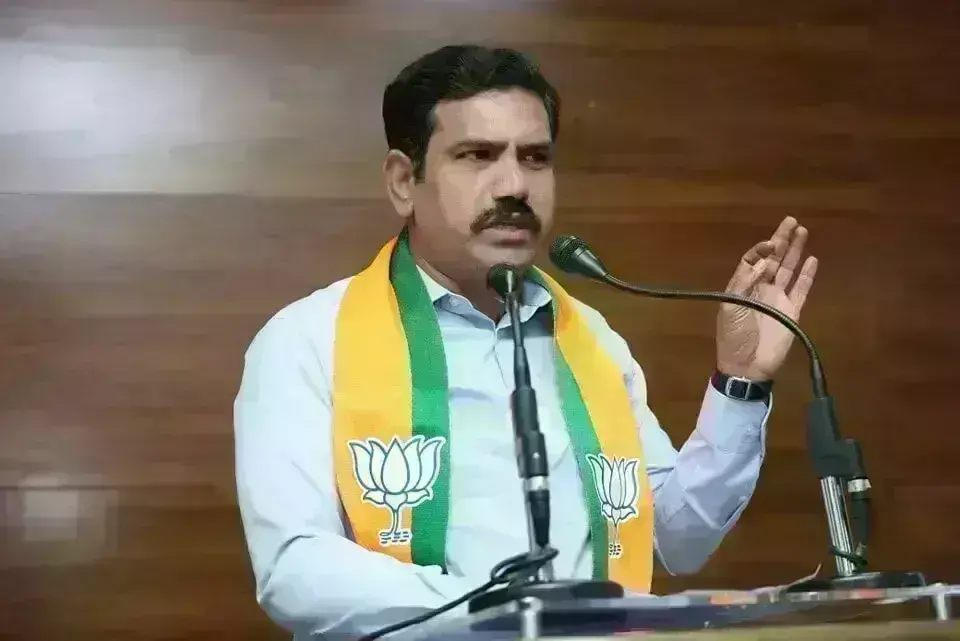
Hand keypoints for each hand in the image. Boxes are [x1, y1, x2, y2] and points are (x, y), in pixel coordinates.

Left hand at [716, 216, 817, 380]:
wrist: (746, 366)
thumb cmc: (734, 336)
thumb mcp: (730, 306)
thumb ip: (744, 281)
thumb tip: (763, 259)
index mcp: (742, 286)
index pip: (753, 260)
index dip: (761, 249)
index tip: (770, 243)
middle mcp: (761, 288)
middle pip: (773, 259)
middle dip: (781, 240)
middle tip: (791, 220)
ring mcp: (778, 299)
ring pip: (789, 270)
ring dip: (795, 251)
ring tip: (803, 231)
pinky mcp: (793, 311)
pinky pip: (802, 289)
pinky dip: (807, 275)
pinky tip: (813, 259)